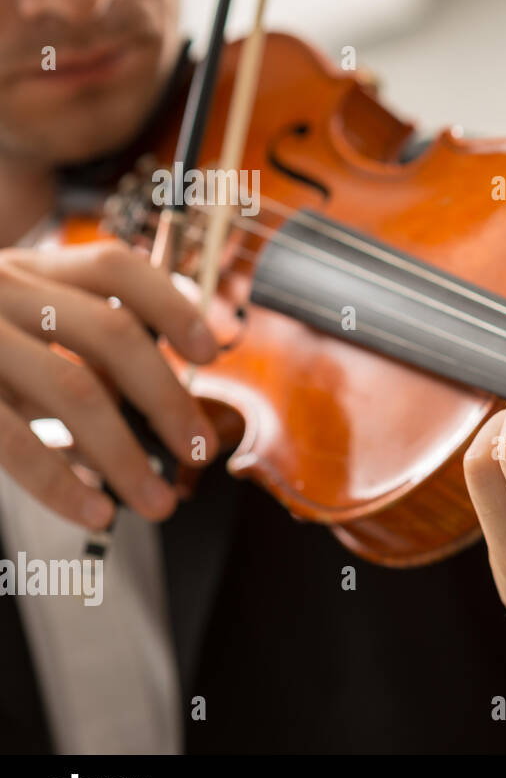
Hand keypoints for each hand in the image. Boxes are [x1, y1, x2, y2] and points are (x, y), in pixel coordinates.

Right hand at [0, 240, 218, 528]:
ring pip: (73, 390)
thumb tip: (164, 398)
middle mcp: (2, 288)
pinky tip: (94, 511)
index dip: (174, 307)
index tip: (212, 352)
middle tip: (197, 453)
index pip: (118, 268)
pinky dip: (61, 482)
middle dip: (168, 400)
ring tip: (156, 502)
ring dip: (126, 455)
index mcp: (28, 266)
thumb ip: (72, 339)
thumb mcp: (9, 318)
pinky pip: (11, 440)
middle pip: (113, 335)